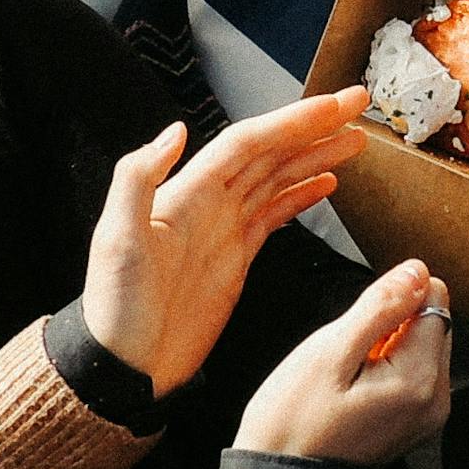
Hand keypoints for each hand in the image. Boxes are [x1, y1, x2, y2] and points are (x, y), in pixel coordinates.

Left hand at [82, 85, 370, 393]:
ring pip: (279, 178)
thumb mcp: (117, 238)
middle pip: (271, 152)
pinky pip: (275, 214)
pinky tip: (327, 184)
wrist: (122, 363)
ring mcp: (225, 229)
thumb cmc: (113, 306)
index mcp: (187, 192)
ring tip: (355, 139)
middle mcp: (209, 203)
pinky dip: (303, 195)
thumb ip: (138, 178)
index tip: (331, 107)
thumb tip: (174, 131)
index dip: (292, 122)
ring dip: (316, 155)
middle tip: (355, 105)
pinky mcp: (236, 258)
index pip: (249, 143)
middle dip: (314, 127)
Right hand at [237, 256, 453, 466]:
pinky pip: (410, 374)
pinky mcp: (413, 423)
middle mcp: (435, 401)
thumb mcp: (329, 352)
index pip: (434, 300)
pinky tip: (351, 389)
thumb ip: (380, 306)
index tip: (359, 326)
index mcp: (420, 381)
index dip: (393, 298)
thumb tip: (418, 270)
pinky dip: (384, 369)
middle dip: (391, 324)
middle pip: (432, 324)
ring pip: (420, 347)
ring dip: (386, 346)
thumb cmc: (293, 422)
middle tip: (347, 355)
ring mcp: (426, 417)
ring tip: (346, 375)